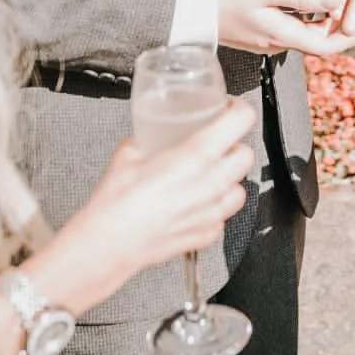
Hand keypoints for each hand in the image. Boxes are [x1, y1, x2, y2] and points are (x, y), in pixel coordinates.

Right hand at [28, 99, 256, 312]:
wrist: (108, 244)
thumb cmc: (116, 204)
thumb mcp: (127, 154)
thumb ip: (145, 142)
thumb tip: (146, 139)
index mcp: (195, 156)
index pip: (241, 121)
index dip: (239, 110)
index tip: (230, 110)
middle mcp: (210, 183)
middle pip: (247, 155)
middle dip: (235, 146)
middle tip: (219, 144)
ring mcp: (211, 212)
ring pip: (240, 189)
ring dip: (229, 180)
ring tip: (210, 177)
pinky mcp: (206, 235)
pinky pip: (223, 218)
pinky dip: (214, 210)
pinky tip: (198, 206)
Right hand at [215, 0, 354, 56]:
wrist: (188, 6)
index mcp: (282, 35)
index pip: (327, 45)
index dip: (351, 36)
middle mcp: (278, 43)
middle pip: (320, 44)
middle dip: (345, 31)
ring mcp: (268, 40)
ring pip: (308, 37)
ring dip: (330, 26)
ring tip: (350, 6)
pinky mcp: (260, 33)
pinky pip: (295, 32)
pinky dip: (313, 22)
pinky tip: (319, 6)